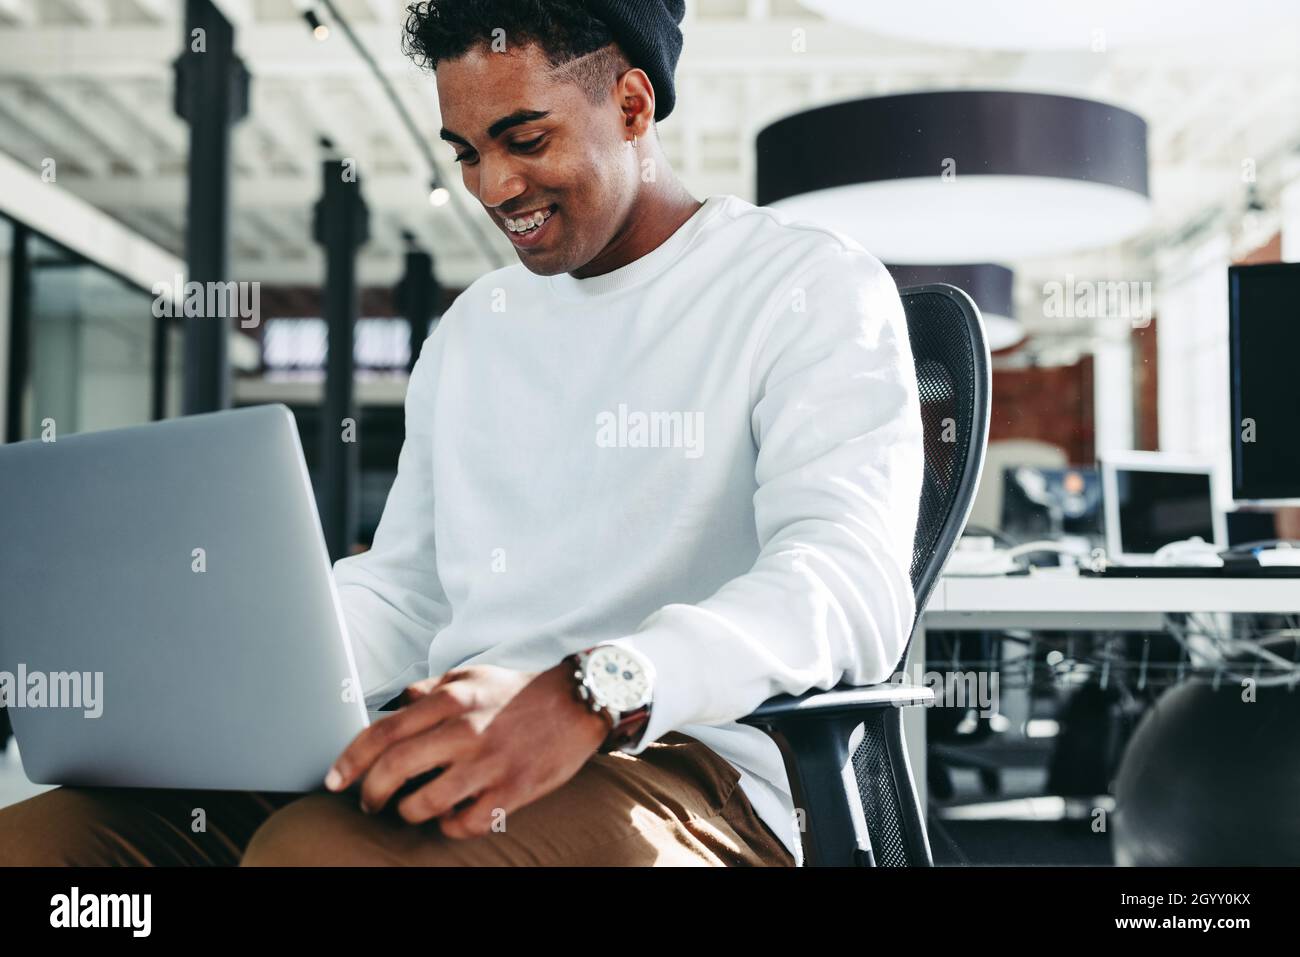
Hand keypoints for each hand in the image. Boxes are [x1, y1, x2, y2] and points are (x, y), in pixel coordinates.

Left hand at [324, 662, 611, 838]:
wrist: (579, 703)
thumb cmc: (518, 692)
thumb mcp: (470, 677)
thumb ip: (428, 691)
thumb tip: (393, 707)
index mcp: (451, 700)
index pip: (382, 733)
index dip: (349, 761)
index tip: (334, 780)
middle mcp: (464, 731)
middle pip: (393, 770)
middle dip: (369, 794)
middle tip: (368, 803)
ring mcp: (488, 765)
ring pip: (423, 805)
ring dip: (407, 813)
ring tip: (410, 809)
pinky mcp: (511, 792)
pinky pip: (462, 824)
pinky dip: (448, 826)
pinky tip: (450, 815)